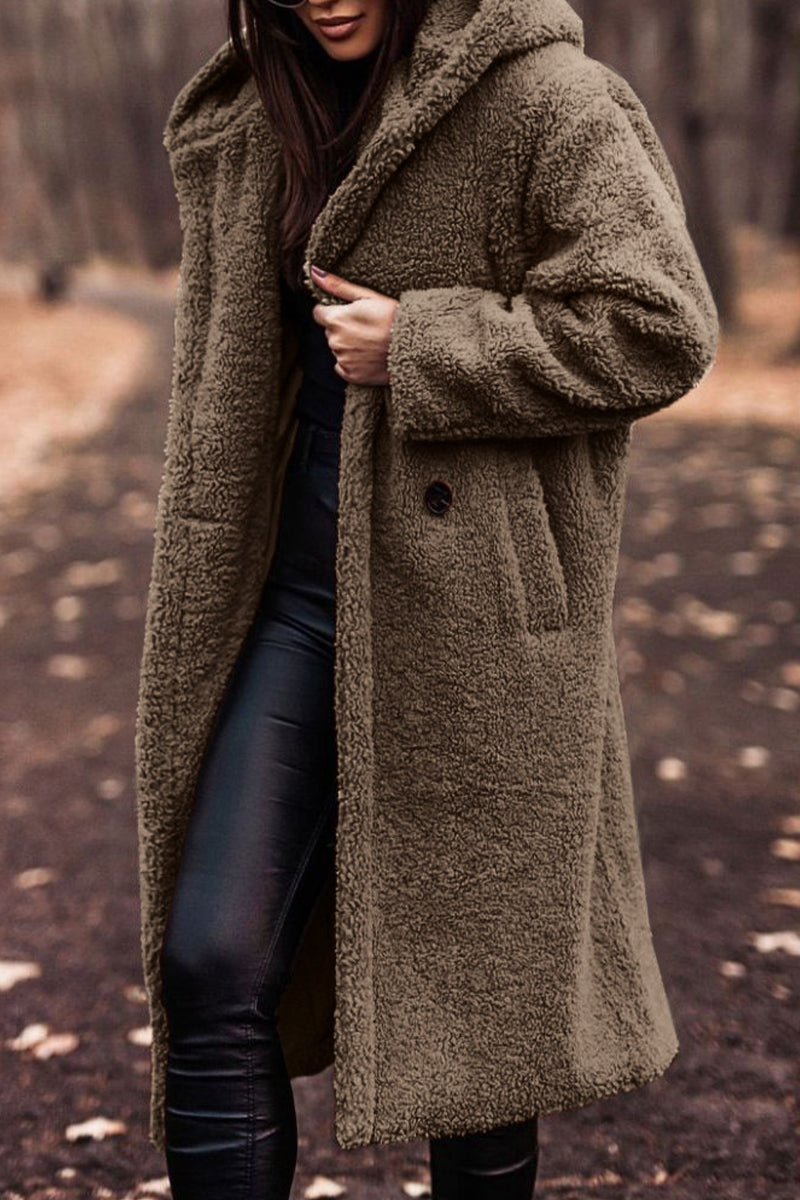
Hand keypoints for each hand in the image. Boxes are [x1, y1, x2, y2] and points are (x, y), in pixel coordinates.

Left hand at [310, 265, 397, 386]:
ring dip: (349, 345)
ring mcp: (342, 359)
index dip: (334, 312)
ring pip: (338, 349)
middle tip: (366, 327)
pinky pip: (343, 367)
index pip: (319, 313)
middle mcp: (335, 341)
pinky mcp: (351, 375)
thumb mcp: (368, 296)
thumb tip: (314, 272)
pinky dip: (353, 362)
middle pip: (330, 332)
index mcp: (336, 319)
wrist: (414, 346)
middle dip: (342, 328)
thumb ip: (338, 286)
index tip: (351, 313)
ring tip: (371, 342)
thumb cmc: (394, 317)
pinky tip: (369, 356)